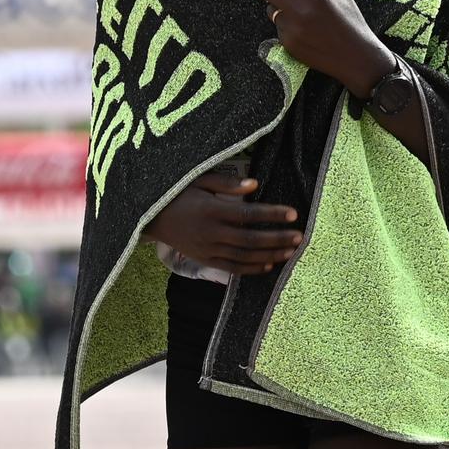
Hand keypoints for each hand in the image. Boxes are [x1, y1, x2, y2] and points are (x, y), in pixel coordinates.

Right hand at [145, 172, 304, 276]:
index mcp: (210, 210)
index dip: (271, 214)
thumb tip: (255, 184)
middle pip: (250, 238)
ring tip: (290, 252)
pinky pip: (231, 268)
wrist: (148, 217)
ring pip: (244, 256)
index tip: (293, 213)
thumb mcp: (197, 179)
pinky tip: (268, 266)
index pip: (248, 214)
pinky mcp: (203, 260)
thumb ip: (226, 183)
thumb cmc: (175, 193)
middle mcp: (210, 232)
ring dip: (269, 255)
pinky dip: (251, 269)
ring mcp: (207, 249)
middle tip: (300, 236)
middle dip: (277, 238)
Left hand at [256, 0, 393, 94]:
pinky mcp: (287, 43)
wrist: (355, 57)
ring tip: (301, 14)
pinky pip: (278, 27)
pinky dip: (287, 25)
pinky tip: (305, 31)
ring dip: (280, 7)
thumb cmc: (350, 20)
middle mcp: (298, 10)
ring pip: (270, 8)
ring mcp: (291, 28)